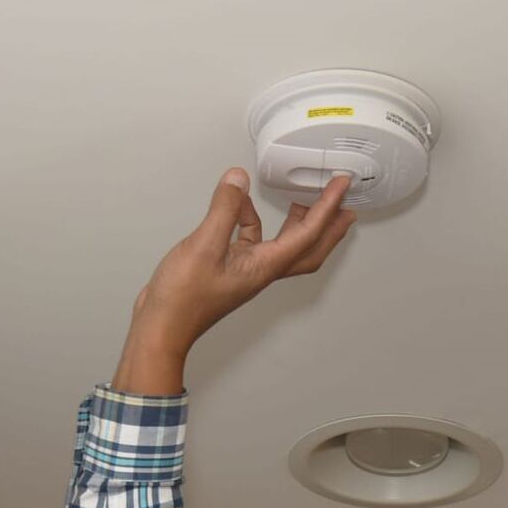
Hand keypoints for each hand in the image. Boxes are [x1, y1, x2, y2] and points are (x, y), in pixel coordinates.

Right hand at [112, 167, 356, 394]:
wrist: (162, 326)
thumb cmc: (184, 300)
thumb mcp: (204, 245)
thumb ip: (224, 209)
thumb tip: (238, 181)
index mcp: (265, 265)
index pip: (309, 232)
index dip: (328, 206)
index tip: (341, 185)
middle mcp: (262, 270)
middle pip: (309, 248)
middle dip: (330, 226)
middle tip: (344, 204)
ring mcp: (247, 271)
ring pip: (283, 244)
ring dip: (297, 223)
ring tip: (304, 200)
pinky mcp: (229, 269)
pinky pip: (252, 241)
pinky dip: (252, 220)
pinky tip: (240, 205)